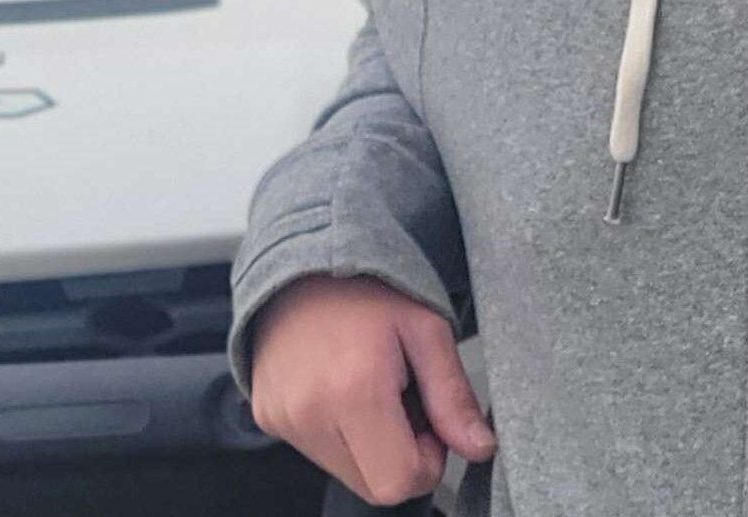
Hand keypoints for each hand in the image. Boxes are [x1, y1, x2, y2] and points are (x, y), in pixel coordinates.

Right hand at [247, 274, 496, 505]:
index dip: (426, 461)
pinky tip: (341, 387)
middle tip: (402, 400)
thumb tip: (480, 448)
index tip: (428, 419)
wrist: (301, 260)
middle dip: (399, 457)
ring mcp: (283, 419)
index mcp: (354, 390)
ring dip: (369, 446)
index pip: (399, 482)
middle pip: (373, 487)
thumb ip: (453, 395)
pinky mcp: (267, 418)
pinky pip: (315, 451)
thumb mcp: (425, 327)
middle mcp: (310, 414)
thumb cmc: (368, 288)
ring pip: (346, 473)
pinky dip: (338, 433)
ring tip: (370, 388)